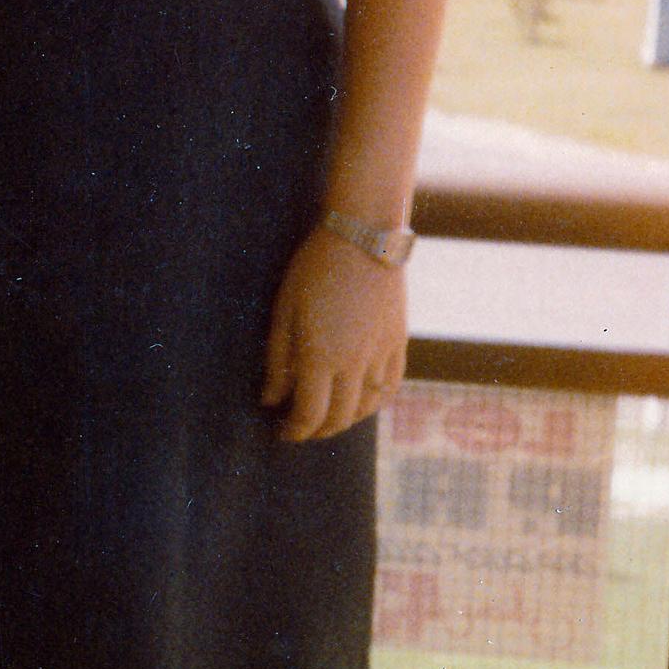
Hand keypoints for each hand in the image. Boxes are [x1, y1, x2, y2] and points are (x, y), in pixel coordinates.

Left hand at [262, 225, 407, 443]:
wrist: (364, 238)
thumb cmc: (314, 269)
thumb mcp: (284, 310)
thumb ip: (276, 359)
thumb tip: (270, 399)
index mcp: (320, 358)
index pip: (308, 415)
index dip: (294, 430)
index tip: (281, 429)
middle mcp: (354, 365)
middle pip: (338, 418)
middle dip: (316, 431)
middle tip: (300, 428)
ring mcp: (380, 356)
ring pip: (365, 408)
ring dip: (344, 420)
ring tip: (327, 417)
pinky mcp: (398, 343)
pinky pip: (390, 388)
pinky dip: (374, 403)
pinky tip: (361, 401)